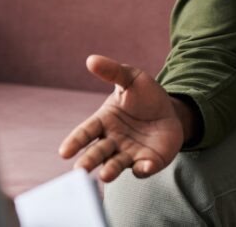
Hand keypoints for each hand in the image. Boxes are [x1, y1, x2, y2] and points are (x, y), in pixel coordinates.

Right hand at [59, 55, 183, 181]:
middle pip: (97, 152)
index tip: (64, 152)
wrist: (171, 110)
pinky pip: (143, 168)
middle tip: (80, 170)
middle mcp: (112, 141)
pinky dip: (143, 169)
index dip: (75, 142)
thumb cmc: (144, 94)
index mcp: (103, 121)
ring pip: (116, 165)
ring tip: (104, 176)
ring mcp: (129, 153)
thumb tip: (91, 59)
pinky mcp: (148, 162)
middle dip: (88, 161)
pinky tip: (144, 166)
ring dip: (110, 171)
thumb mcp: (130, 78)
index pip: (85, 132)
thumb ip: (113, 72)